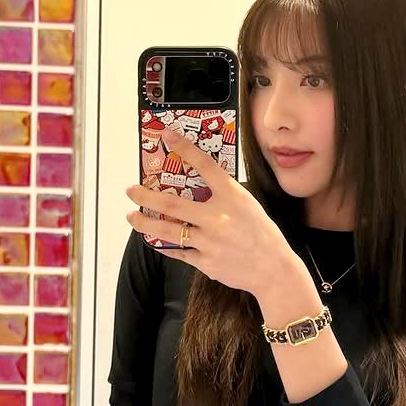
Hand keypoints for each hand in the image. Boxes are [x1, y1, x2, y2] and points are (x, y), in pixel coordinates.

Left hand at [126, 128, 300, 299]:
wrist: (273, 269)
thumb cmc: (261, 234)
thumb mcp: (247, 204)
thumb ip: (223, 194)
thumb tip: (196, 184)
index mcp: (232, 197)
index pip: (204, 165)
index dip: (184, 148)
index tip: (167, 136)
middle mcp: (217, 218)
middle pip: (172, 204)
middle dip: (145, 195)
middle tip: (132, 190)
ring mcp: (209, 241)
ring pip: (167, 230)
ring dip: (144, 222)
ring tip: (132, 217)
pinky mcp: (205, 261)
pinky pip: (177, 251)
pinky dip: (162, 244)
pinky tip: (153, 239)